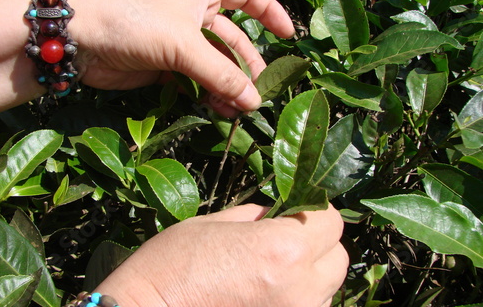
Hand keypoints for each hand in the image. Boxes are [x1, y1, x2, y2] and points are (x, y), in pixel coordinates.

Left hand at [68, 0, 294, 116]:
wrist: (79, 38)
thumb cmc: (136, 22)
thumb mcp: (184, 44)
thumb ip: (220, 74)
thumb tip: (254, 101)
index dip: (270, 13)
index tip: (289, 36)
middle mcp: (193, 14)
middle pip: (233, 39)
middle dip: (247, 66)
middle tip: (259, 92)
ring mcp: (179, 41)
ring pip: (214, 64)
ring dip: (228, 86)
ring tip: (240, 110)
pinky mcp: (165, 65)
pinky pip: (195, 80)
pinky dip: (207, 94)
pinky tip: (218, 110)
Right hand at [94, 204, 348, 306]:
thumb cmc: (170, 267)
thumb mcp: (212, 224)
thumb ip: (256, 217)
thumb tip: (277, 216)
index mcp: (282, 249)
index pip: (331, 222)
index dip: (314, 210)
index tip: (297, 209)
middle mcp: (300, 289)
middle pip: (338, 258)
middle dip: (317, 243)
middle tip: (287, 238)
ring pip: (327, 289)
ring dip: (310, 274)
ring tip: (273, 270)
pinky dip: (297, 298)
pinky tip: (266, 294)